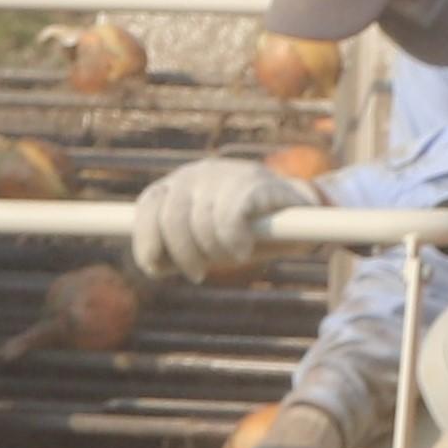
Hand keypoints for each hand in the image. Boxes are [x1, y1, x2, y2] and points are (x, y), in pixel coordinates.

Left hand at [127, 153, 304, 284]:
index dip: (146, 242)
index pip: (146, 208)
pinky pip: (228, 220)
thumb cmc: (246, 233)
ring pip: (201, 224)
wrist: (301, 215)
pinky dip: (234, 242)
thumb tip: (151, 266)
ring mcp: (223, 174)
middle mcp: (195, 173)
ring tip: (231, 257)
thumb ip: (176, 250)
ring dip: (214, 252)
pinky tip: (244, 250)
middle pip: (171, 221)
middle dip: (184, 255)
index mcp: (178, 185)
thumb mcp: (203, 243)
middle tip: (198, 273)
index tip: (156, 268)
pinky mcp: (251, 182)